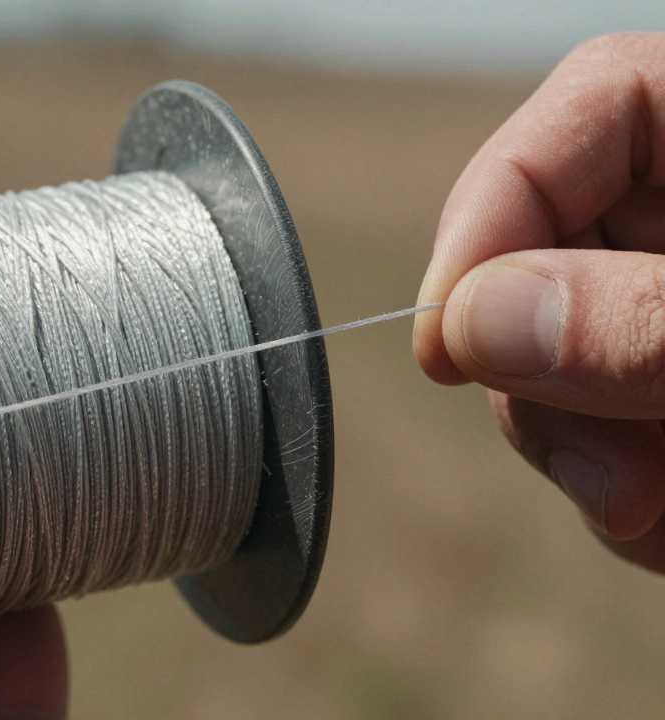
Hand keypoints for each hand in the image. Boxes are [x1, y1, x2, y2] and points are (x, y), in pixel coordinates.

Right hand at [414, 32, 664, 569]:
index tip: (446, 342)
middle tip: (603, 479)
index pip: (596, 104)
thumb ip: (647, 323)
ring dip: (586, 457)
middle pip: (558, 251)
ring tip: (660, 518)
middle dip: (549, 381)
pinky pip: (608, 435)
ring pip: (567, 361)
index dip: (496, 210)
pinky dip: (623, 498)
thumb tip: (470, 324)